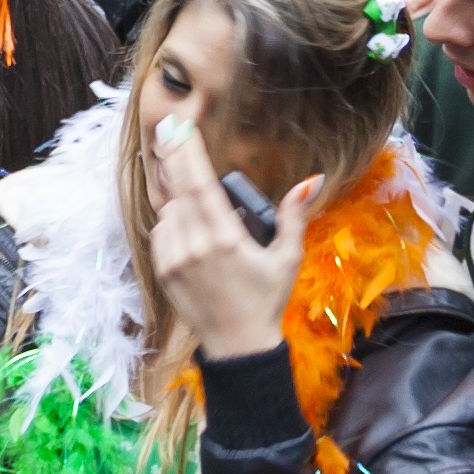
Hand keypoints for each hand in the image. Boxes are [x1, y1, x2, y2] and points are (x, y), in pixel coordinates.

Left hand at [143, 128, 318, 361]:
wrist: (238, 345)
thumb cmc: (266, 299)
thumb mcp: (288, 258)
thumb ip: (294, 216)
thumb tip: (312, 180)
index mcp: (226, 239)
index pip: (201, 184)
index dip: (190, 153)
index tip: (183, 129)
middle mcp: (196, 246)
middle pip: (178, 189)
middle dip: (174, 157)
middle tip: (169, 128)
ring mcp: (176, 259)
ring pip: (168, 210)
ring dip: (178, 197)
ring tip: (194, 195)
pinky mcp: (164, 271)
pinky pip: (161, 232)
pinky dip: (171, 221)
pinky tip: (186, 223)